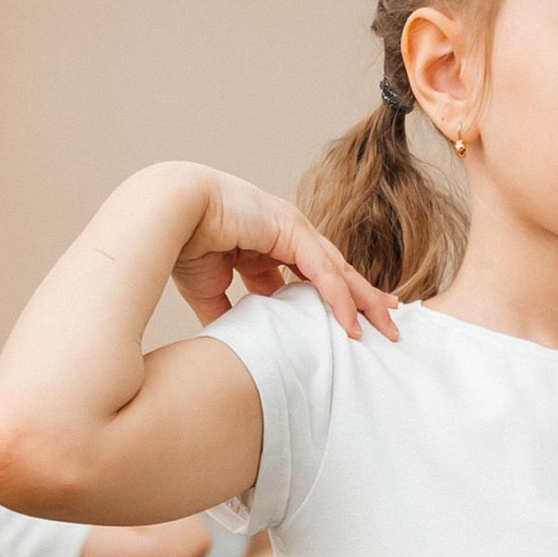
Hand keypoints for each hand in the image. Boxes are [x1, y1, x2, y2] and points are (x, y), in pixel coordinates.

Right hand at [150, 164, 395, 343]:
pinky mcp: (290, 229)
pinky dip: (339, 297)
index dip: (335, 299)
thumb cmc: (183, 244)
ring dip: (364, 300)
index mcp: (268, 246)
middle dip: (363, 299)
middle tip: (388, 323)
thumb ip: (228, 314)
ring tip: (386, 327)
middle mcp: (286, 235)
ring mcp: (292, 229)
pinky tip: (352, 321)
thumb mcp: (210, 290)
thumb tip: (236, 344)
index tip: (353, 321)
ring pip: (338, 270)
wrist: (168, 212)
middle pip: (335, 272)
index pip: (312, 276)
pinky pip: (323, 270)